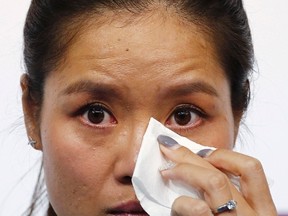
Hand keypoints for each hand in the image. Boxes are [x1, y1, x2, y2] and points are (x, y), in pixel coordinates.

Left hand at [159, 145, 276, 215]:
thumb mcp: (230, 215)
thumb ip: (222, 197)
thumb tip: (195, 166)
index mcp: (260, 211)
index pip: (252, 169)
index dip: (225, 155)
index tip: (202, 152)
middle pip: (223, 172)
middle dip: (190, 155)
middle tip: (168, 148)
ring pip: (213, 182)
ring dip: (184, 171)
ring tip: (165, 171)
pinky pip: (197, 208)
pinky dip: (182, 201)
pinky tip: (174, 204)